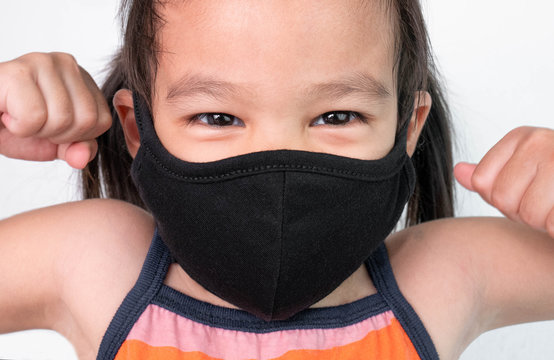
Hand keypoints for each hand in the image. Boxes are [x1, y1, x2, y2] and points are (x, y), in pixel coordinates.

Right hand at [0, 52, 110, 168]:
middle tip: (31, 122)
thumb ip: (78, 148)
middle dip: (57, 134)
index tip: (48, 125)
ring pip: (62, 119)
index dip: (75, 136)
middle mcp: (67, 63)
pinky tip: (5, 112)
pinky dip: (18, 127)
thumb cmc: (12, 124)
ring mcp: (43, 62)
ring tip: (17, 116)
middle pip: (87, 120)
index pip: (103, 121)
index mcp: (82, 78)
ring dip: (35, 131)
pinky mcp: (18, 71)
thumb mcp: (53, 143)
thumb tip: (83, 157)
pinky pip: (34, 117)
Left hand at [455, 126, 553, 237]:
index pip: (484, 183)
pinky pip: (552, 222)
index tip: (529, 192)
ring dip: (545, 222)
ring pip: (530, 213)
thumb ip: (490, 177)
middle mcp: (543, 141)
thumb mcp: (521, 178)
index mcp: (523, 137)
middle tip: (548, 203)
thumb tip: (459, 172)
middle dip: (524, 212)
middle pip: (503, 199)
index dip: (504, 200)